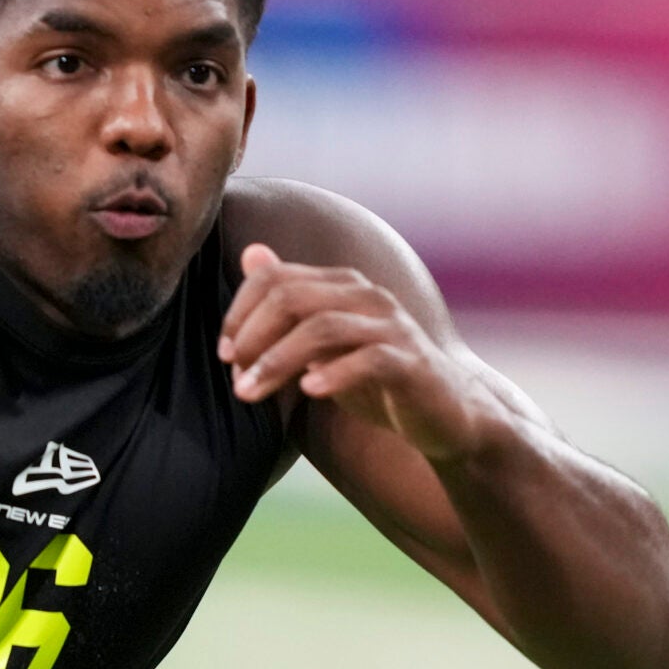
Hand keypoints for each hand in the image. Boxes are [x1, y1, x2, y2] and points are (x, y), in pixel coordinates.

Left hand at [218, 243, 496, 462]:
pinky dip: (334, 374)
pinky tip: (309, 391)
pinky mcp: (412, 363)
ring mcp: (392, 327)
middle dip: (252, 337)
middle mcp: (367, 296)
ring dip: (277, 362)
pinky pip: (369, 360)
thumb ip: (289, 305)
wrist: (444, 414)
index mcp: (341, 286)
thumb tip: (251, 254)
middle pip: (293, 298)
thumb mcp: (324, 342)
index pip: (275, 278)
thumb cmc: (376, 378)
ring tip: (248, 393)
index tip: (224, 353)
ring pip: (324, 328)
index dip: (240, 312)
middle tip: (232, 373)